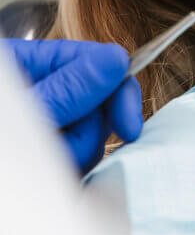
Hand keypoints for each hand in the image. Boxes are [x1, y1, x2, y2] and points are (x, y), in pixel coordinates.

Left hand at [3, 39, 142, 173]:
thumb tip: (118, 59)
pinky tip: (46, 175)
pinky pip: (78, 158)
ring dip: (74, 155)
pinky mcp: (47, 150)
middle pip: (100, 103)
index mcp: (32, 62)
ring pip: (91, 136)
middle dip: (89, 133)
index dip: (120, 91)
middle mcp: (44, 88)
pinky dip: (68, 170)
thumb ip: (69, 88)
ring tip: (38, 166)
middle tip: (62, 154)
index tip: (130, 127)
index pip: (97, 61)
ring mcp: (47, 120)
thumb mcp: (25, 109)